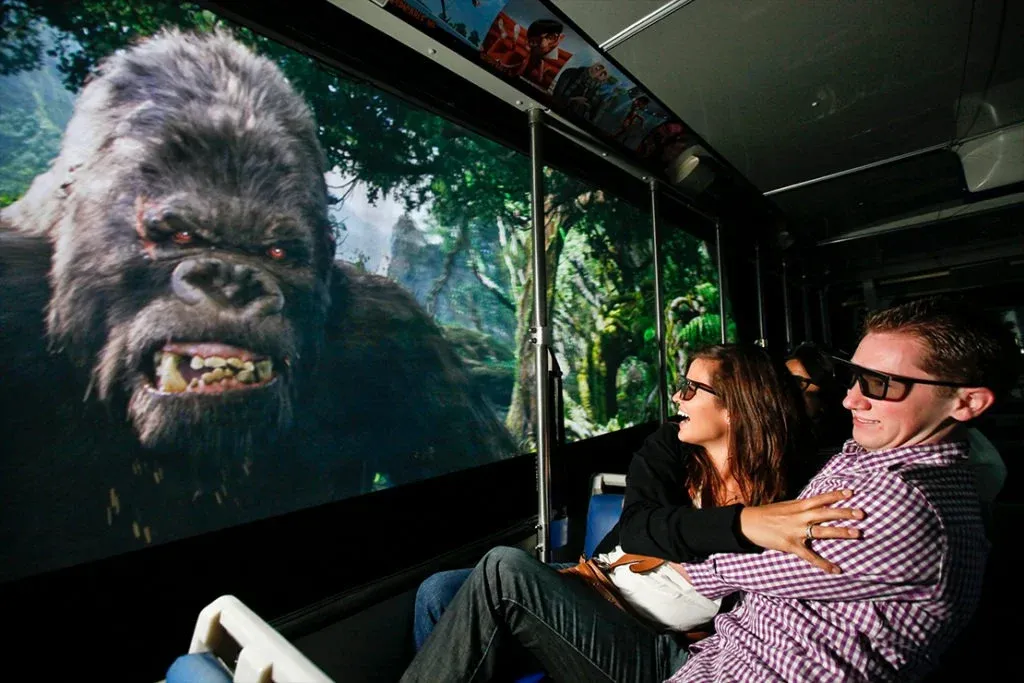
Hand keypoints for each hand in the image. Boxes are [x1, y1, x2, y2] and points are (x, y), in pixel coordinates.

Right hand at [738, 490, 864, 573]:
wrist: (747, 524)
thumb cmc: (766, 515)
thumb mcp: (785, 507)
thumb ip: (800, 507)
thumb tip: (815, 506)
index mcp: (797, 506)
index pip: (820, 498)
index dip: (836, 495)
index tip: (851, 493)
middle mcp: (799, 517)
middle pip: (826, 513)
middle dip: (845, 513)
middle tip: (862, 513)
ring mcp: (795, 531)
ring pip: (822, 531)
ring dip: (841, 532)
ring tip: (858, 533)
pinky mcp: (791, 546)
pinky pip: (810, 556)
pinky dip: (824, 564)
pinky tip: (836, 569)